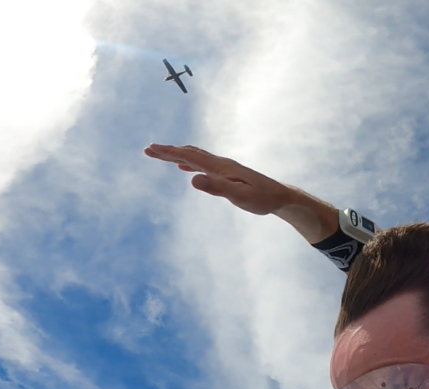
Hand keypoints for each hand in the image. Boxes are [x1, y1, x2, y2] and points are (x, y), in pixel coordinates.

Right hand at [144, 144, 289, 214]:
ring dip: (177, 155)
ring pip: (195, 158)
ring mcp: (224, 168)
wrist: (281, 196)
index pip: (190, 156)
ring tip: (160, 154)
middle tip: (148, 149)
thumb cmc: (262, 199)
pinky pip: (203, 165)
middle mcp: (221, 164)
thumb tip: (193, 179)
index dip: (169, 153)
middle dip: (168, 151)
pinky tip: (185, 168)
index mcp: (221, 167)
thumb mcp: (240, 197)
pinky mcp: (227, 174)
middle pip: (190, 154)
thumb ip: (217, 188)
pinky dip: (189, 163)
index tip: (151, 149)